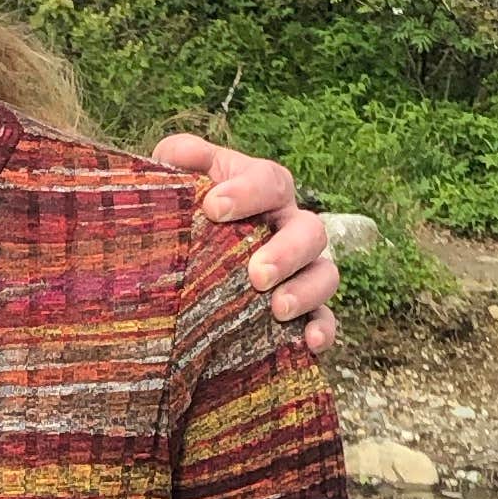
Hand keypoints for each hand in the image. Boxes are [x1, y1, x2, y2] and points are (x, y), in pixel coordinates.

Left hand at [148, 135, 339, 357]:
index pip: (270, 181)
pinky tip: (308, 343)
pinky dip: (323, 330)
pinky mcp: (301, 310)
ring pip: (325, 274)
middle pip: (310, 230)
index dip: (248, 192)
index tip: (213, 207)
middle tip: (256, 274)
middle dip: (286, 252)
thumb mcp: (175, 183)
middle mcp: (289, 227)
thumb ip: (178, 160)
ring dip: (307, 291)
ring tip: (278, 309)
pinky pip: (325, 319)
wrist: (172, 267)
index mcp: (263, 190)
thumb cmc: (181, 214)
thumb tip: (179, 155)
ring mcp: (300, 269)